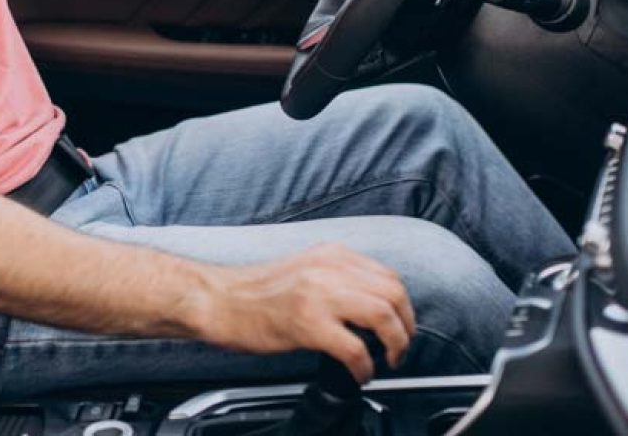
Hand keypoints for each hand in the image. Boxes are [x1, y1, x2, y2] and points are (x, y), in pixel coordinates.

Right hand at [197, 243, 415, 383]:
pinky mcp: (307, 322)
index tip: (400, 327)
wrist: (220, 300)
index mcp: (331, 254)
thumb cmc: (257, 292)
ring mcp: (318, 293)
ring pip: (383, 315)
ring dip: (394, 344)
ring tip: (385, 360)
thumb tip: (372, 303)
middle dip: (406, 327)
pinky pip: (356, 349)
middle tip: (398, 348)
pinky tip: (358, 373)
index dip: (402, 307)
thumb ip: (338, 277)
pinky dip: (365, 368)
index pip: (388, 276)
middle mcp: (328, 267)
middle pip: (393, 293)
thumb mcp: (306, 270)